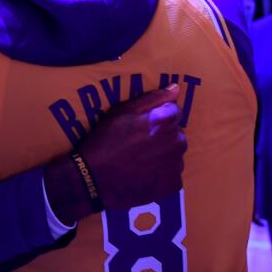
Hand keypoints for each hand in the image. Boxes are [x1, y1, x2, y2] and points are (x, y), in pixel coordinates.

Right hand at [45, 85, 185, 223]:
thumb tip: (176, 88)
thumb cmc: (105, 141)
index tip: (141, 126)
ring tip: (140, 160)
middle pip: (176, 133)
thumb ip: (152, 98)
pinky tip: (144, 174)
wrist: (94, 179)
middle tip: (138, 144)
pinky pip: (172, 173)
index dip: (156, 117)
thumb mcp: (122, 112)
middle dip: (162, 136)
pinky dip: (161, 173)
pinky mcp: (173, 184)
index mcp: (165, 121)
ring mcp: (176, 165)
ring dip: (163, 154)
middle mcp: (177, 141)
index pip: (174, 111)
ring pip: (175, 154)